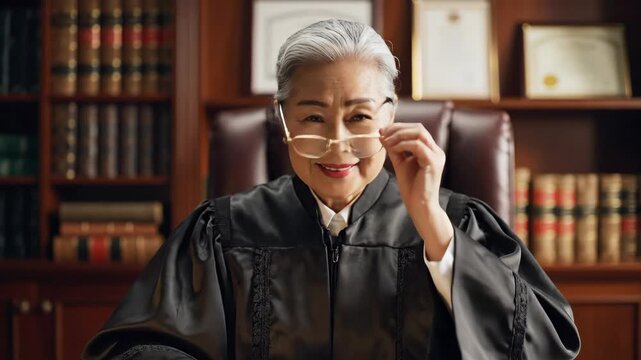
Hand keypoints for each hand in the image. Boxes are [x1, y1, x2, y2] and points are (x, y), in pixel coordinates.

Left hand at [380, 123, 452, 259]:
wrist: (419, 206)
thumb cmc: (412, 188)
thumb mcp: (400, 163)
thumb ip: (394, 149)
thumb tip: (383, 135)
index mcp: (430, 150)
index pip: (417, 129)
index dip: (399, 127)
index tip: (382, 131)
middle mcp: (436, 151)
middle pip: (419, 127)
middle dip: (398, 128)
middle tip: (383, 133)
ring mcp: (436, 156)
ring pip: (419, 133)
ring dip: (399, 135)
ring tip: (386, 142)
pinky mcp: (433, 162)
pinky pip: (418, 146)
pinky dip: (403, 145)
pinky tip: (393, 149)